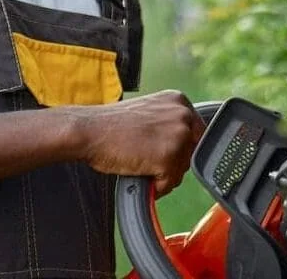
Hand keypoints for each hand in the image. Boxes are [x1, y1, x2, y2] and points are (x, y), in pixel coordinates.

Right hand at [66, 90, 204, 195]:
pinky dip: (155, 186)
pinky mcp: (169, 157)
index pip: (196, 133)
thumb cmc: (113, 125)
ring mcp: (178, 135)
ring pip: (182, 169)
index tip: (164, 152)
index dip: (180, 149)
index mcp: (179, 100)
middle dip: (172, 162)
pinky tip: (139, 171)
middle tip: (147, 158)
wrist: (90, 130)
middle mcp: (184, 114)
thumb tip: (185, 145)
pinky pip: (170, 183)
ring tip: (141, 162)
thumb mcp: (150, 113)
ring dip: (163, 174)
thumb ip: (170, 123)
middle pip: (191, 152)